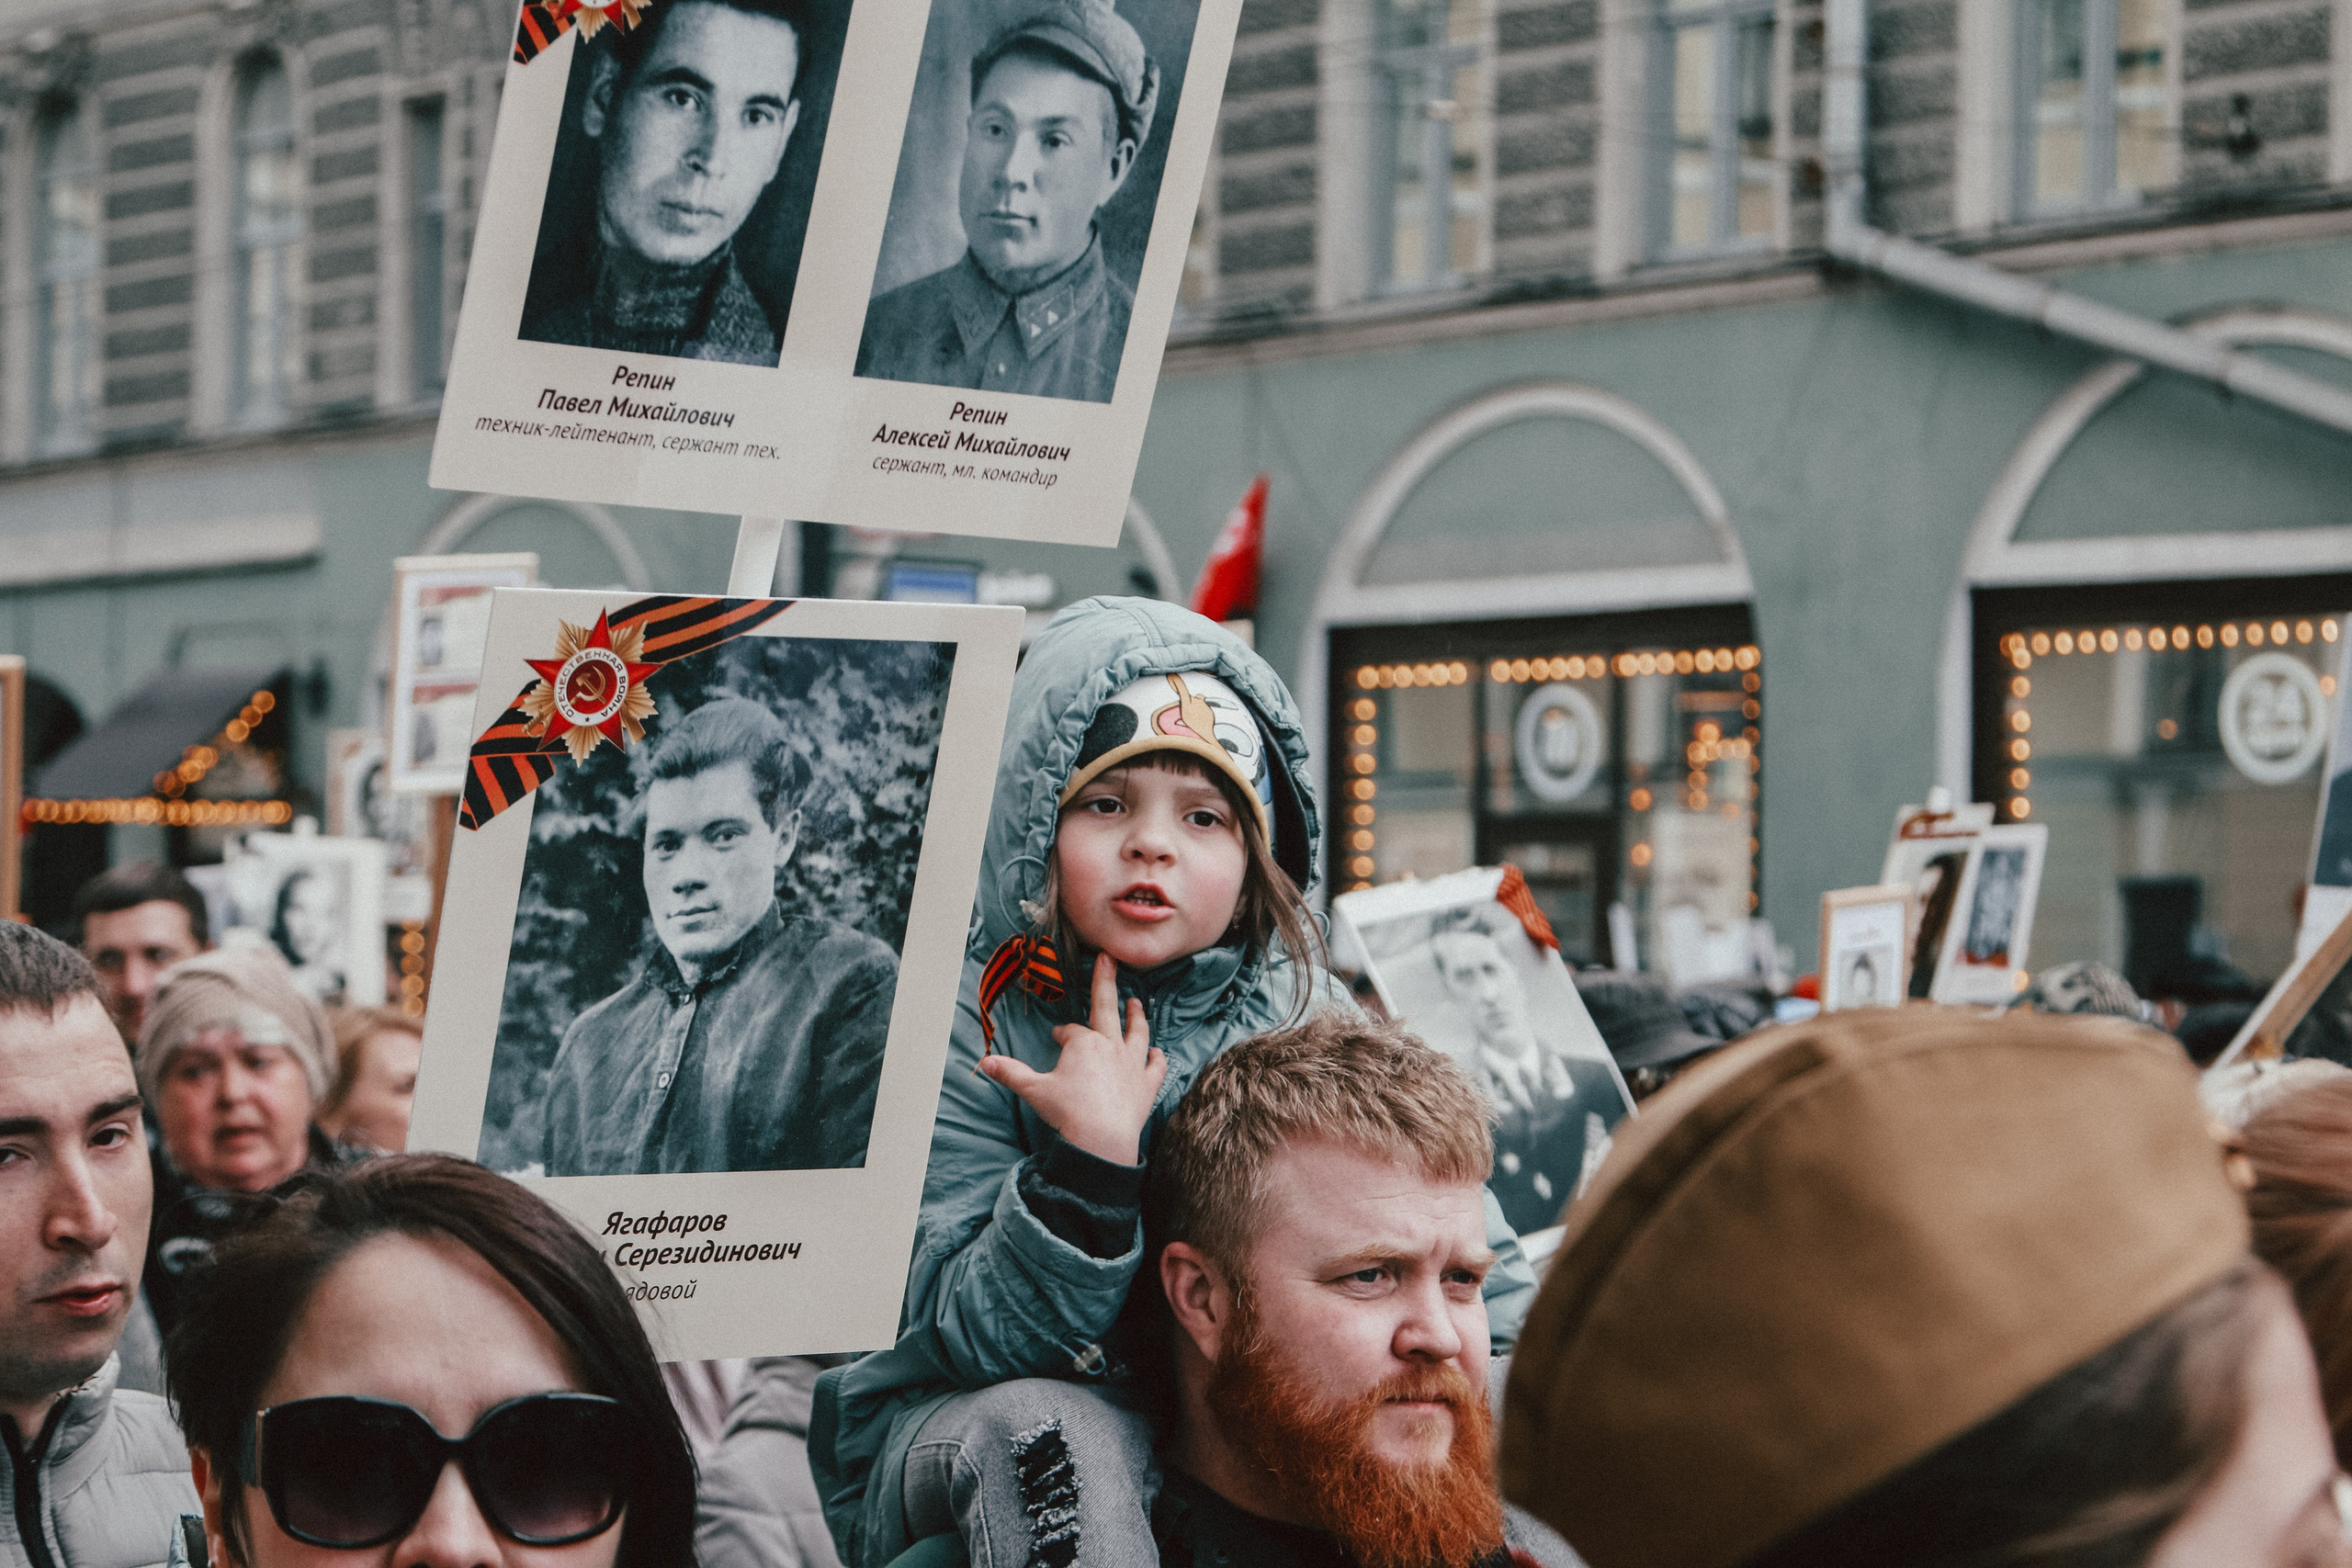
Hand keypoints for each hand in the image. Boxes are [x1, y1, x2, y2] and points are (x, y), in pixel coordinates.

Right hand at [979, 954, 1165, 1165]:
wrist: (1100, 1139)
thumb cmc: (1066, 1111)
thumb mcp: (1033, 1090)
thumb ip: (1011, 1073)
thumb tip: (985, 1063)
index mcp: (1083, 1044)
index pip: (1071, 1032)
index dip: (1063, 1034)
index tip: (1057, 1037)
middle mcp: (1111, 1046)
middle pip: (1107, 1009)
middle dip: (1105, 982)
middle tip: (1108, 960)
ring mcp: (1132, 1064)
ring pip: (1138, 1032)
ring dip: (1137, 1015)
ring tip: (1136, 1002)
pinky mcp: (1147, 1085)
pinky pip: (1156, 1066)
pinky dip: (1157, 1058)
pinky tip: (1157, 1051)